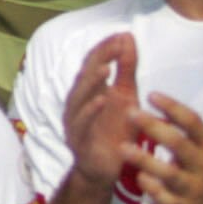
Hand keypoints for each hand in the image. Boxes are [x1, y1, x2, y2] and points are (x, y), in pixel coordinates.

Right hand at [62, 31, 140, 191]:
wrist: (103, 168)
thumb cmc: (114, 130)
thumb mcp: (125, 96)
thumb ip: (126, 69)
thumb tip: (127, 37)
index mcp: (89, 89)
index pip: (93, 61)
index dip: (106, 48)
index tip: (123, 35)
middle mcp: (78, 101)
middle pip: (85, 75)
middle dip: (99, 59)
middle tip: (115, 45)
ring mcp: (75, 119)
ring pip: (79, 97)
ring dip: (92, 82)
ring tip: (105, 68)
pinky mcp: (79, 138)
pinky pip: (82, 122)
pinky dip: (91, 110)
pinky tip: (102, 100)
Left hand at [123, 94, 202, 203]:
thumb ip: (193, 131)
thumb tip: (162, 107)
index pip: (193, 122)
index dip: (171, 106)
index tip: (150, 95)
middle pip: (177, 143)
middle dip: (152, 126)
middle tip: (130, 113)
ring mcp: (194, 188)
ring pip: (167, 172)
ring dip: (143, 159)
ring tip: (122, 146)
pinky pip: (161, 196)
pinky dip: (149, 185)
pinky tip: (138, 176)